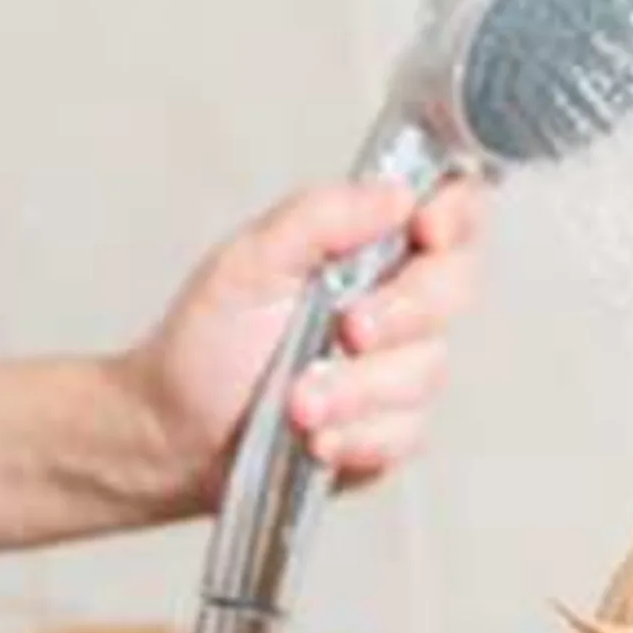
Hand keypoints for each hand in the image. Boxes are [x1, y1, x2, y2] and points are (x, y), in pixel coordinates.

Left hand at [120, 179, 481, 504]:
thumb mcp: (248, 261)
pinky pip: (406, 433)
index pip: (450, 213)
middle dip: (400, 313)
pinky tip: (315, 438)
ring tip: (297, 402)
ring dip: (358, 389)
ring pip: (426, 370)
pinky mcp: (392, 433)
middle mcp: (397, 304)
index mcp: (369, 248)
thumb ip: (320, 217)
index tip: (425, 230)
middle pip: (453, 289)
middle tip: (347, 330)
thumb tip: (396, 194)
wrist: (175, 433)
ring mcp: (399, 371)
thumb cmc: (208, 342)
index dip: (456, 215)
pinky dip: (357, 437)